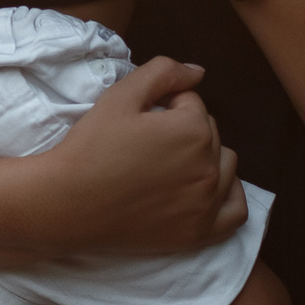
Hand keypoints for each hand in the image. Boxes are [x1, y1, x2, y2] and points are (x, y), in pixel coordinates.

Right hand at [37, 57, 246, 253]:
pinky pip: (236, 212)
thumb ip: (163, 72)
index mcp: (193, 130)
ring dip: (205, 158)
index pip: (191, 103)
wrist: (67, 204)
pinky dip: (228, 196)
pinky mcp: (199, 233)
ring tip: (170, 164)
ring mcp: (207, 204)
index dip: (164, 106)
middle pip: (210, 133)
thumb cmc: (91, 147)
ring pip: (225, 166)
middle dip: (184, 130)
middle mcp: (209, 167)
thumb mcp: (120, 96)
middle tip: (148, 143)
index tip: (139, 121)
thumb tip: (198, 71)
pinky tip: (208, 189)